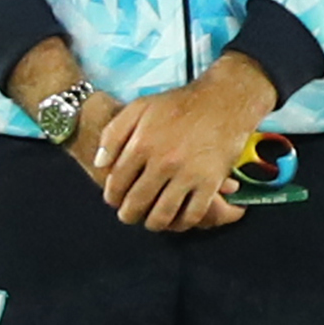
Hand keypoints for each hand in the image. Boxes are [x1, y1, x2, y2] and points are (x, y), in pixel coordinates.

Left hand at [87, 58, 275, 232]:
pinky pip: (194, 213)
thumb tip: (99, 164)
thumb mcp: (138, 107)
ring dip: (153, 223)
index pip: (117, 183)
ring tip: (151, 221)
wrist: (223, 101)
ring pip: (163, 214)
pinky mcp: (210, 182)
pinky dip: (183, 222)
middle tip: (129, 215)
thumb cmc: (180, 104)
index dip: (112, 196)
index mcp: (142, 145)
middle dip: (129, 214)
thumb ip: (113, 134)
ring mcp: (188, 175)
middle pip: (137, 202)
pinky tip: (179, 220)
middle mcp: (163, 163)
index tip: (114, 200)